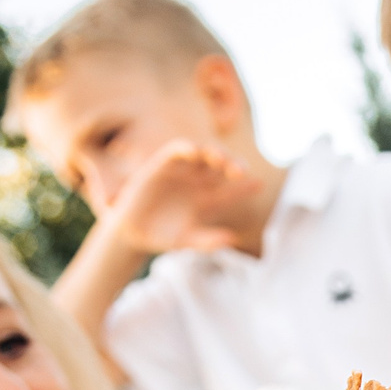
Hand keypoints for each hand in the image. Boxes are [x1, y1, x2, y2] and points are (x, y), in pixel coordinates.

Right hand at [98, 140, 259, 258]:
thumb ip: (207, 241)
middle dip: (232, 166)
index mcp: (209, 200)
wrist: (131, 231)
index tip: (259, 184)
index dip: (246, 188)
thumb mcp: (185, 241)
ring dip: (213, 153)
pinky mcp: (162, 165)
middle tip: (240, 172)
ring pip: (203, 155)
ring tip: (220, 159)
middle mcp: (199, 182)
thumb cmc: (162, 236)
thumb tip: (231, 239)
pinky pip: (176, 151)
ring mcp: (182, 172)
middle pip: (222, 168)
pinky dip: (186, 148)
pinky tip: (195, 151)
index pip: (232, 192)